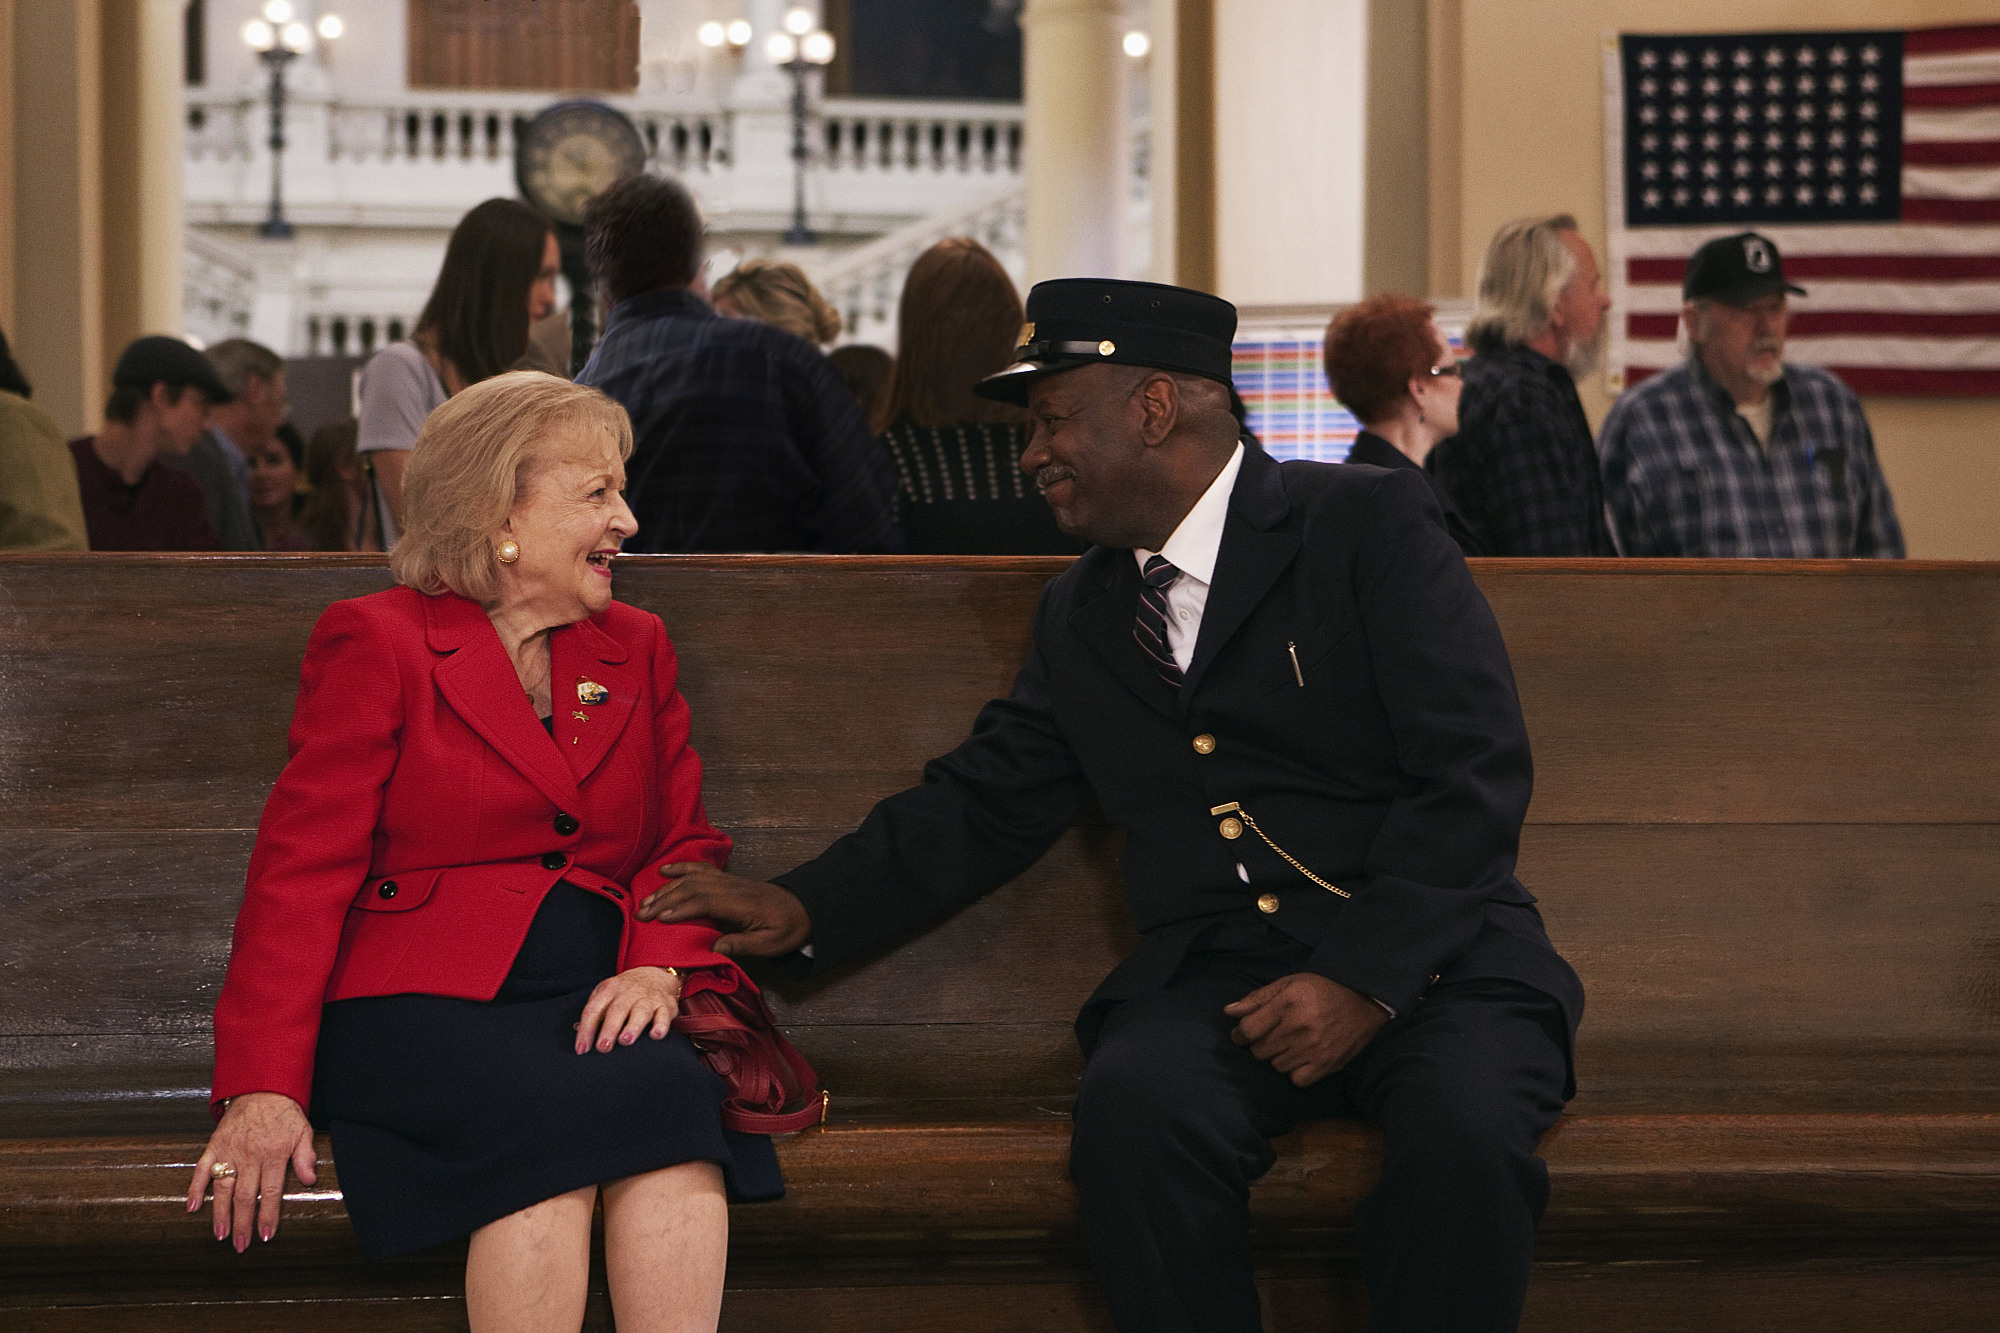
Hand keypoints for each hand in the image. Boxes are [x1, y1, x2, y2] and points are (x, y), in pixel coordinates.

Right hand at [185, 1091, 317, 1250]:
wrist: (262, 1086)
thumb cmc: (284, 1112)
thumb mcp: (303, 1130)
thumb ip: (306, 1156)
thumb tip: (310, 1180)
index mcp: (273, 1153)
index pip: (271, 1192)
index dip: (268, 1215)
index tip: (266, 1236)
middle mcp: (250, 1155)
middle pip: (246, 1196)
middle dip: (243, 1223)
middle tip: (241, 1245)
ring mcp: (230, 1150)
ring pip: (224, 1187)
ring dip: (220, 1213)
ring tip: (220, 1235)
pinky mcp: (215, 1144)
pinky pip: (202, 1168)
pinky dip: (196, 1187)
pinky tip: (192, 1207)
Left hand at [576, 965, 683, 1054]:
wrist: (654, 973)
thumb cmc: (624, 991)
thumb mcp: (606, 994)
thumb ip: (594, 1012)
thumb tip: (577, 1029)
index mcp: (609, 990)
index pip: (594, 1009)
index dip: (586, 1029)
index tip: (581, 1049)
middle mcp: (628, 993)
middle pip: (617, 1010)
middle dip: (609, 1029)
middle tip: (603, 1047)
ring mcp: (648, 999)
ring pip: (640, 1012)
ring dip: (633, 1026)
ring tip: (625, 1040)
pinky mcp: (666, 1005)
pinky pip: (664, 1015)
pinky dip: (661, 1025)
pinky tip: (655, 1035)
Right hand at [637, 863, 811, 957]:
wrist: (804, 908)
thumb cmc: (787, 929)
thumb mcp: (770, 944)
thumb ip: (742, 944)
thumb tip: (714, 948)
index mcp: (741, 905)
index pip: (706, 903)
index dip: (682, 909)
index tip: (660, 919)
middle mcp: (731, 888)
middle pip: (692, 889)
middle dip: (664, 900)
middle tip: (641, 914)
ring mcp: (728, 881)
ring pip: (692, 879)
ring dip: (667, 888)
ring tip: (645, 901)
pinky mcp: (727, 879)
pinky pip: (701, 869)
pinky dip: (681, 868)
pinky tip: (664, 870)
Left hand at [1224, 973, 1390, 1087]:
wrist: (1365, 1001)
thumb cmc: (1322, 990)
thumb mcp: (1289, 983)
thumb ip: (1257, 998)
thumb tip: (1229, 1012)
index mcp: (1288, 1002)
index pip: (1248, 1029)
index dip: (1240, 1033)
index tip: (1243, 1033)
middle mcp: (1299, 1026)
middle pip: (1259, 1050)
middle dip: (1259, 1044)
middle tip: (1271, 1036)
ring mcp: (1314, 1048)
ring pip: (1275, 1066)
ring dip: (1277, 1057)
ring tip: (1290, 1043)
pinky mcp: (1326, 1065)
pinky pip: (1296, 1080)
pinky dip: (1294, 1072)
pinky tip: (1301, 1058)